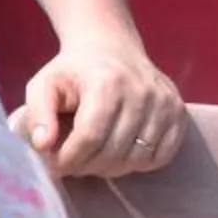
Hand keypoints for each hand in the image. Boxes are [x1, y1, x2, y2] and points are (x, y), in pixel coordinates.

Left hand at [19, 30, 184, 178]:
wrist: (111, 48)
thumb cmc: (72, 72)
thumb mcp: (43, 84)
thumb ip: (37, 114)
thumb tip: (43, 145)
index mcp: (107, 84)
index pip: (90, 137)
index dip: (70, 159)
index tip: (54, 167)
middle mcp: (143, 93)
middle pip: (115, 151)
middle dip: (87, 166)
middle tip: (71, 165)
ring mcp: (166, 103)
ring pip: (138, 158)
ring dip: (111, 168)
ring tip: (92, 159)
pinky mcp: (180, 113)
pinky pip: (162, 156)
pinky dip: (139, 164)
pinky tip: (118, 154)